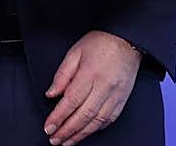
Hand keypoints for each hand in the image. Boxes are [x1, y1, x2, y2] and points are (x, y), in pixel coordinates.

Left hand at [42, 30, 141, 145]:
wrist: (127, 41)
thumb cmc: (101, 43)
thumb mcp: (75, 52)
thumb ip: (62, 74)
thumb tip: (51, 93)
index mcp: (90, 73)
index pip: (71, 101)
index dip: (58, 117)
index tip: (48, 127)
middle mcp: (104, 87)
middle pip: (83, 115)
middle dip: (66, 130)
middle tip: (54, 139)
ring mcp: (115, 95)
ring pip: (96, 121)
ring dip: (80, 134)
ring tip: (67, 141)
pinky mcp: (122, 100)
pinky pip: (109, 120)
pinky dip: (96, 129)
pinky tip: (86, 132)